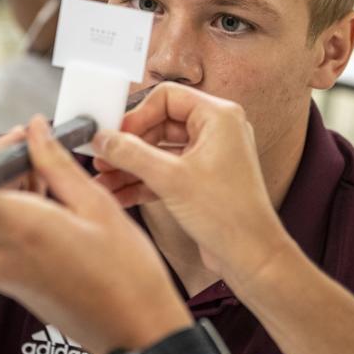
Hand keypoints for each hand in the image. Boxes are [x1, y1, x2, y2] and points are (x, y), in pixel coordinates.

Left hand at [0, 115, 192, 353]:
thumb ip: (56, 163)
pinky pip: (4, 237)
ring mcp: (2, 272)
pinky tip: (60, 214)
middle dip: (10, 169)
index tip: (16, 143)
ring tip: (62, 188)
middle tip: (48, 155)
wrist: (135, 329)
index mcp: (19, 228)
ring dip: (20, 193)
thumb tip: (35, 131)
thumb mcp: (97, 205)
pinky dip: (24, 217)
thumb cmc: (126, 273)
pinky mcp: (10, 283)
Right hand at [91, 83, 291, 288]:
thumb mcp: (170, 179)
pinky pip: (166, 171)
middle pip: (160, 123)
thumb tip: (103, 139)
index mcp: (218, 116)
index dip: (136, 114)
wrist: (251, 256)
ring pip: (160, 150)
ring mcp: (209, 155)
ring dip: (131, 165)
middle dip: (129, 144)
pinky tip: (118, 193)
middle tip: (103, 157)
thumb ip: (131, 154)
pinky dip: (143, 181)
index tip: (114, 133)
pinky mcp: (202, 180)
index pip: (167, 96)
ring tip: (104, 179)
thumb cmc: (229, 215)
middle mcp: (216, 130)